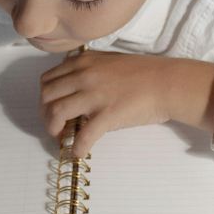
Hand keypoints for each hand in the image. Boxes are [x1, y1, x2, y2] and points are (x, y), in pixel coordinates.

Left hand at [39, 51, 213, 158]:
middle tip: (55, 127)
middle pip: (46, 97)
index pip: (47, 80)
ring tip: (61, 139)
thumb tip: (74, 85)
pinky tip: (78, 153)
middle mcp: (84, 76)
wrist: (168, 82)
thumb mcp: (109, 60)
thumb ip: (89, 68)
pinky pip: (83, 136)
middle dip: (45, 115)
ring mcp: (94, 95)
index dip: (44, 98)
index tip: (51, 110)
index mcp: (83, 62)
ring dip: (53, 130)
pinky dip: (76, 148)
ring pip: (57, 113)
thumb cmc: (144, 73)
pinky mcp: (107, 115)